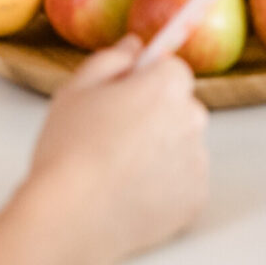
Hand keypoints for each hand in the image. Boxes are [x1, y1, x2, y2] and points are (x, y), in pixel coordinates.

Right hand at [21, 37, 209, 264]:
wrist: (71, 219)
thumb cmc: (69, 152)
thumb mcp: (76, 90)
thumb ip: (111, 59)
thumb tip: (134, 46)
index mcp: (165, 86)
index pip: (173, 69)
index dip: (147, 81)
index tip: (126, 96)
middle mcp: (191, 120)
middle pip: (181, 107)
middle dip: (157, 115)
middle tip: (115, 135)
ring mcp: (196, 162)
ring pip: (183, 145)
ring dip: (162, 151)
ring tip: (119, 169)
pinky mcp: (195, 200)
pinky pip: (184, 182)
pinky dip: (166, 185)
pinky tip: (132, 191)